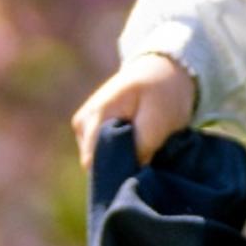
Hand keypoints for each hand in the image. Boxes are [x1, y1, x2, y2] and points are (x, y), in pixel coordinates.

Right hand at [71, 53, 197, 167]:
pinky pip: (101, 152)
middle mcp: (82, 122)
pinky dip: (119, 153)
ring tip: (144, 150)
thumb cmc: (162, 92)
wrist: (161, 70)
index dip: (114, 173)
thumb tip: (130, 176)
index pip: (93, 160)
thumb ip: (141, 148)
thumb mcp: (159, 119)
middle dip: (118, 166)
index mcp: (96, 115)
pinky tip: (135, 145)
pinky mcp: (91, 129)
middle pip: (94, 162)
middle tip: (146, 162)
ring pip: (97, 159)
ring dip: (120, 159)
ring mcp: (84, 125)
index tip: (138, 175)